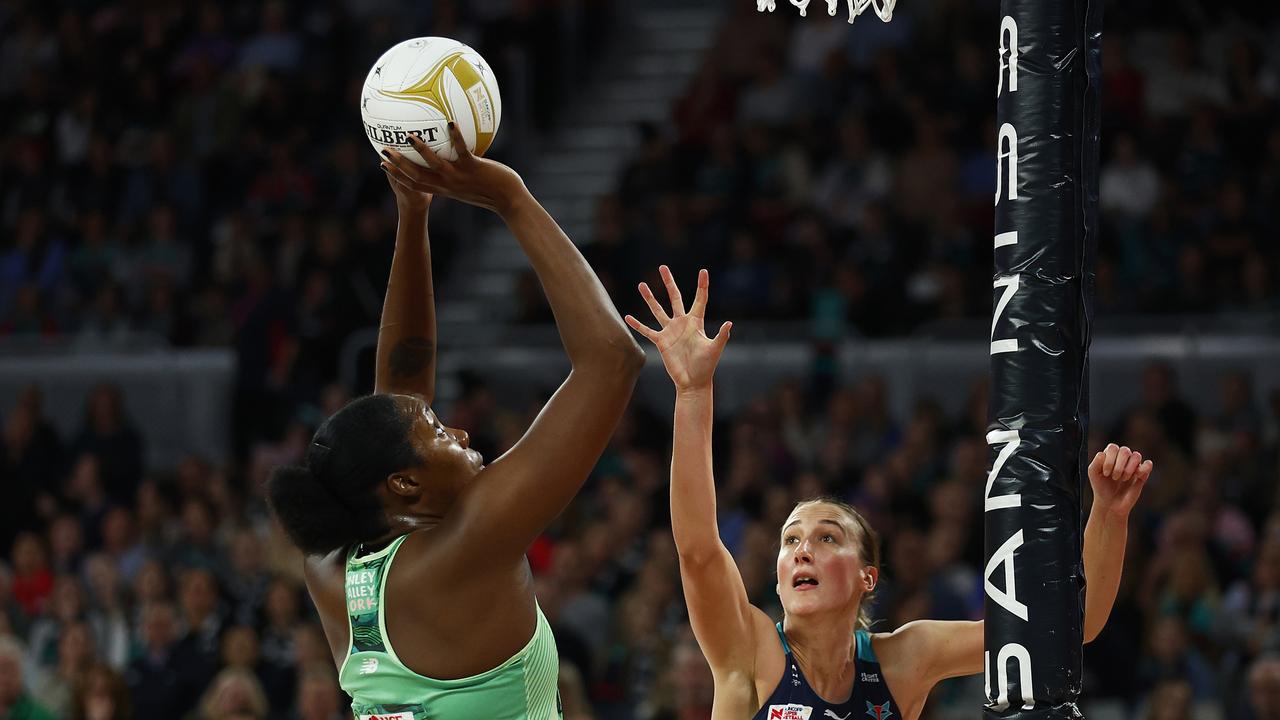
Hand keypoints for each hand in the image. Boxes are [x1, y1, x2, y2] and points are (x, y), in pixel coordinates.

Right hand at [381, 124, 526, 214]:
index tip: (384, 164)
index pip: (416, 184)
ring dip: (421, 150)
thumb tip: (453, 157)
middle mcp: (448, 185)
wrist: (509, 201)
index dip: (398, 175)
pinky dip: (456, 137)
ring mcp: (460, 177)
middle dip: (399, 163)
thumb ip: (458, 173)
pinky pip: (462, 150)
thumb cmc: (492, 191)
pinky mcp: (474, 168)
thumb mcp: (470, 184)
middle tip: (384, 150)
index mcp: (445, 189)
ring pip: (435, 164)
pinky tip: (450, 122)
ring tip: (409, 136)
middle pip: (417, 175)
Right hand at [625, 266, 730, 392]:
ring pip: (658, 310)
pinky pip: (647, 331)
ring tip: (641, 285)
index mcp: (696, 322)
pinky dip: (637, 324)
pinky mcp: (661, 342)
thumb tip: (730, 324)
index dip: (702, 285)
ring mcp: (670, 331)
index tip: (703, 271)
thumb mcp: (714, 349)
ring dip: (650, 298)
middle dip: (669, 283)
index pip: (700, 299)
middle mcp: (682, 323)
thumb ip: (721, 336)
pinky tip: (627, 316)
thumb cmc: (706, 366)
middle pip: (675, 297)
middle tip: (663, 267)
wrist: (693, 382)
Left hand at [1088, 443, 1152, 518]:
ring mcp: (1133, 465)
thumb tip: (1104, 453)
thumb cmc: (1101, 487)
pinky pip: (1148, 464)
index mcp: (1110, 455)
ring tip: (1123, 479)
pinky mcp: (1142, 474)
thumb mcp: (1093, 474)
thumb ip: (1096, 462)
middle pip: (1125, 450)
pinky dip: (1143, 468)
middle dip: (1119, 465)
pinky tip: (1137, 476)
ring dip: (1129, 468)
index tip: (1105, 473)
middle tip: (1114, 478)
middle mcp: (1122, 458)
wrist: (1110, 504)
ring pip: (1136, 455)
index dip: (1110, 459)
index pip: (1113, 448)